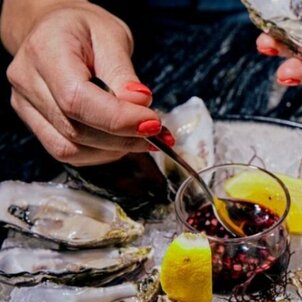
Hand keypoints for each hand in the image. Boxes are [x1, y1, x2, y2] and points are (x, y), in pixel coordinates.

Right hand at [0, 0, 168, 165]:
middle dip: (124, 139)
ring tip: (141, 137)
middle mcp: (28, 83)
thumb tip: (140, 105)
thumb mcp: (112, 38)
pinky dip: (101, 153)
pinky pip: (69, 153)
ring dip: (114, 150)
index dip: (119, 120)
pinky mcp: (37, 126)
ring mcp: (27, 108)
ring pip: (71, 149)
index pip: (78, 99)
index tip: (153, 124)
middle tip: (157, 135)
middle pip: (76, 131)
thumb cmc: (84, 30)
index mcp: (45, 52)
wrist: (55, 32)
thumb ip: (124, 74)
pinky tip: (121, 141)